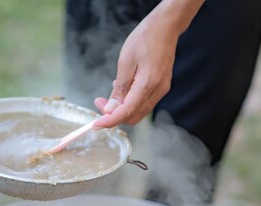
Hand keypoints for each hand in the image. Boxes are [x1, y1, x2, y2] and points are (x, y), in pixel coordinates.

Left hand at [93, 0, 203, 128]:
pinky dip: (131, 103)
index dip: (109, 121)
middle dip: (114, 115)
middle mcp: (157, 91)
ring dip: (122, 109)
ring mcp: (161, 90)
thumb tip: (110, 109)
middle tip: (99, 103)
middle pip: (133, 117)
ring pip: (139, 112)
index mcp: (147, 85)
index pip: (126, 113)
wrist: (165, 27)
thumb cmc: (144, 39)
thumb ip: (119, 89)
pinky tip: (123, 90)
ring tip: (109, 95)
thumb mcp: (125, 62)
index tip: (95, 124)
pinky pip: (144, 103)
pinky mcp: (162, 87)